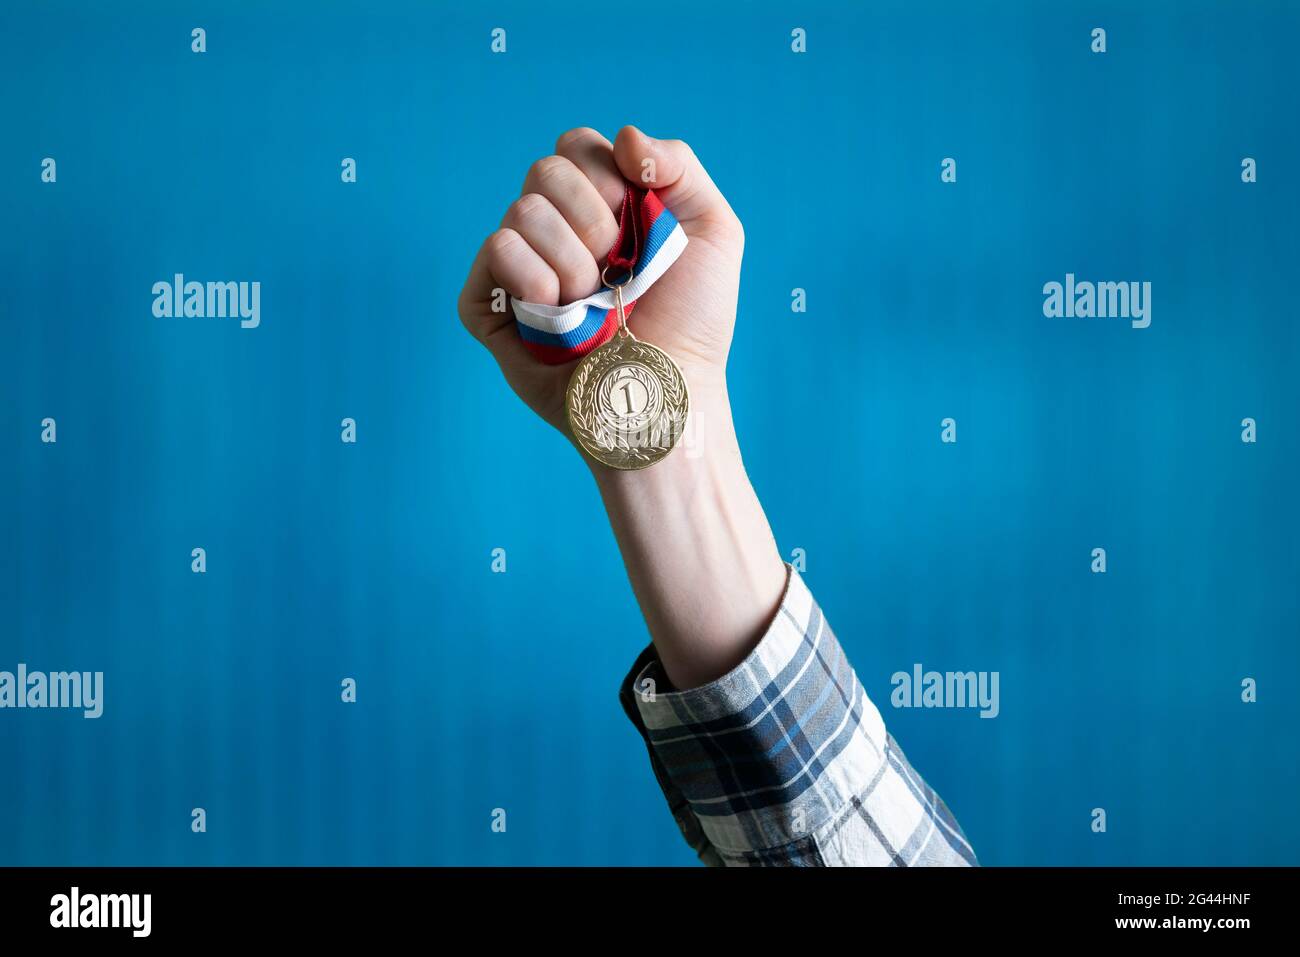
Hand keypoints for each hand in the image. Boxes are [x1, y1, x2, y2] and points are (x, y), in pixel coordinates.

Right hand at [458, 126, 744, 436]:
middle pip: (544, 170)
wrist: (667, 391)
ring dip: (572, 261)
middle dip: (593, 218)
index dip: (605, 174)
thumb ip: (679, 164)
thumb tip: (624, 139)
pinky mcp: (491, 306)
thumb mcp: (714, 231)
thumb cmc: (694, 323)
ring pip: (521, 211)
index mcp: (601, 208)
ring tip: (592, 305)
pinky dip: (533, 278)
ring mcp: (522, 270)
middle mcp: (556, 234)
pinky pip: (495, 252)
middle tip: (617, 269)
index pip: (575, 147)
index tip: (635, 217)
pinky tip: (558, 313)